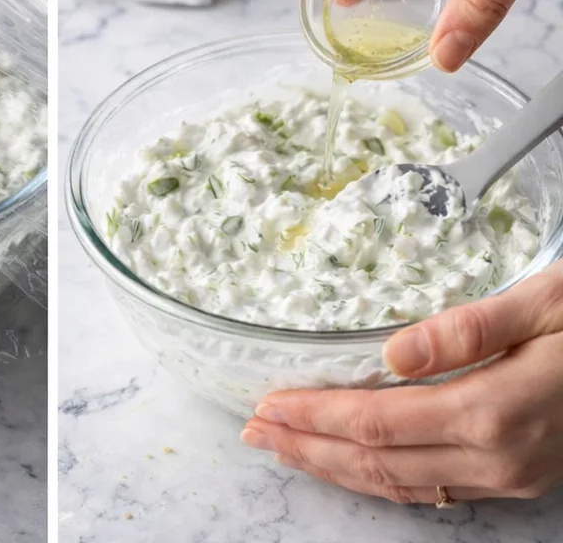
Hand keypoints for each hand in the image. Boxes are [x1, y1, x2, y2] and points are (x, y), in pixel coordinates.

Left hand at [241, 261, 562, 502]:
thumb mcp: (545, 302)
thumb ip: (470, 326)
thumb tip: (394, 350)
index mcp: (495, 410)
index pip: (377, 421)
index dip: (316, 416)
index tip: (268, 403)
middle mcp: (498, 456)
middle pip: (378, 461)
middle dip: (309, 447)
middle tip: (254, 430)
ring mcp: (511, 476)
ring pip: (403, 483)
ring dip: (337, 468)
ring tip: (286, 447)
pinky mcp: (520, 477)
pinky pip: (433, 486)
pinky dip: (381, 476)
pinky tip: (354, 461)